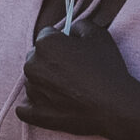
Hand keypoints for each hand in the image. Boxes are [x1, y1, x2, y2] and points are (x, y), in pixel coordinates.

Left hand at [18, 19, 139, 138]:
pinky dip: (35, 105)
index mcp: (45, 44)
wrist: (114, 106)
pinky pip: (25, 108)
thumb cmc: (107, 69)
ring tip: (70, 89)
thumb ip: (79, 25)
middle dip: (50, 60)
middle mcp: (32, 66)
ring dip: (46, 82)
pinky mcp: (35, 114)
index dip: (62, 41)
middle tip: (73, 70)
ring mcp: (32, 91)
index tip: (74, 49)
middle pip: (37, 57)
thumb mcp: (98, 34)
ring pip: (33, 80)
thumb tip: (71, 30)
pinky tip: (50, 104)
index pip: (46, 35)